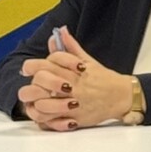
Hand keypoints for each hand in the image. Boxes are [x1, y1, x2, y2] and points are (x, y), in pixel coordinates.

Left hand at [16, 27, 131, 130]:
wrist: (122, 97)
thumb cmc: (104, 79)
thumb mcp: (89, 61)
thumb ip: (71, 48)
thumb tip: (60, 31)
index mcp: (77, 70)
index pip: (50, 61)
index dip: (34, 64)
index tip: (28, 68)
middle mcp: (74, 85)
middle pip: (44, 79)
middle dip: (33, 81)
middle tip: (32, 83)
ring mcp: (74, 103)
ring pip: (43, 102)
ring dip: (36, 101)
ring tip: (36, 99)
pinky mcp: (75, 118)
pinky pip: (51, 120)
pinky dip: (42, 117)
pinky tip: (42, 112)